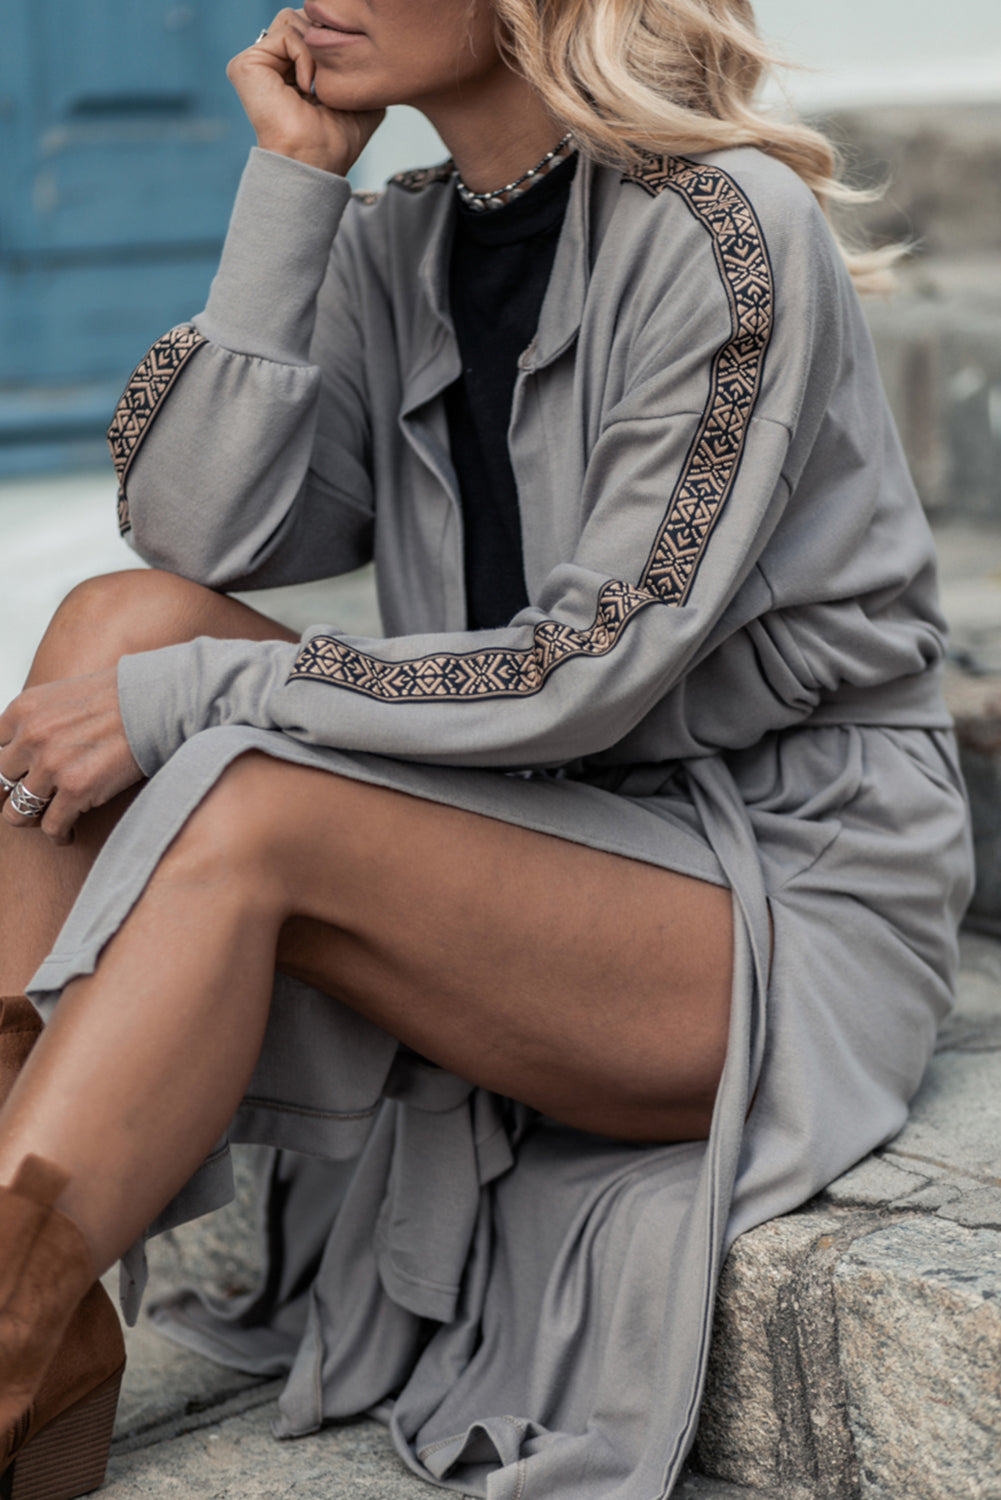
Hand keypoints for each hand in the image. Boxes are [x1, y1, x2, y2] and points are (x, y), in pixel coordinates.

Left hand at [0, 669, 143, 845]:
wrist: (155, 703)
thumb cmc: (120, 697)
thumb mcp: (61, 696)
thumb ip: (37, 720)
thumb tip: (29, 748)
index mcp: (22, 711)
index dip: (10, 766)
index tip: (21, 775)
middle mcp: (30, 738)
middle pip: (2, 781)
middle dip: (19, 791)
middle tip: (36, 800)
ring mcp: (51, 766)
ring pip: (18, 811)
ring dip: (34, 818)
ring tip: (49, 820)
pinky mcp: (76, 791)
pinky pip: (52, 826)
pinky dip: (58, 834)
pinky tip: (68, 833)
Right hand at [227, 8, 384, 174]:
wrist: (315, 162)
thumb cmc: (336, 141)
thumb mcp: (360, 100)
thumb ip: (359, 69)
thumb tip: (369, 51)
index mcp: (290, 69)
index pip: (312, 30)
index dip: (333, 41)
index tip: (341, 74)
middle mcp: (271, 63)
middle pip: (301, 18)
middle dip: (324, 41)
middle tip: (328, 80)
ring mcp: (257, 63)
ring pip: (292, 19)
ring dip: (316, 51)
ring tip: (317, 85)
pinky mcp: (246, 64)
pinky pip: (286, 33)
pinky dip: (306, 57)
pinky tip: (307, 87)